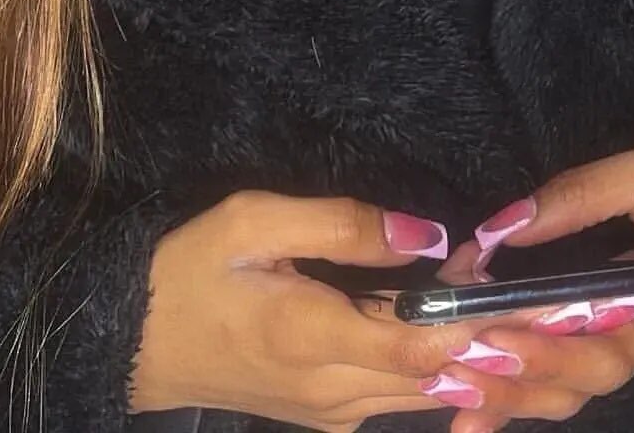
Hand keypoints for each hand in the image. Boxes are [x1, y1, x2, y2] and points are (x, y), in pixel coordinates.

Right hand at [128, 189, 502, 428]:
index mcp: (312, 338)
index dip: (471, 310)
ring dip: (461, 345)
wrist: (132, 342)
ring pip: (425, 392)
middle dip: (479, 326)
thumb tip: (425, 234)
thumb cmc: (189, 269)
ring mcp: (331, 414)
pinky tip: (445, 321)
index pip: (421, 344)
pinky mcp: (326, 417)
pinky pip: (399, 397)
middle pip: (436, 373)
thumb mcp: (254, 220)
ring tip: (481, 289)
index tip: (491, 265)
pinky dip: (433, 364)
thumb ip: (342, 224)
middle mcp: (332, 391)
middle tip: (501, 273)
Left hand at [427, 141, 633, 432]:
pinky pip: (563, 388)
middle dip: (520, 368)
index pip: (614, 336)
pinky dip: (514, 404)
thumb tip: (514, 224)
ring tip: (448, 384)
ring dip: (509, 395)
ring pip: (572, 393)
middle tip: (461, 350)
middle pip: (587, 375)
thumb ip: (589, 193)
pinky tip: (466, 417)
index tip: (501, 332)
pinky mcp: (605, 355)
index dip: (556, 344)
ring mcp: (625, 353)